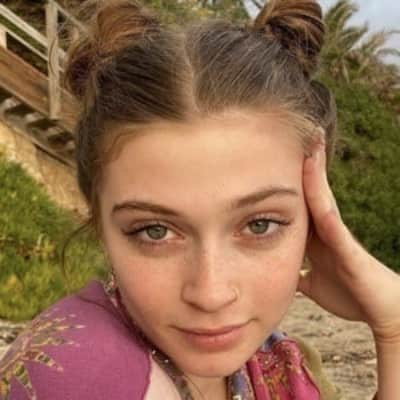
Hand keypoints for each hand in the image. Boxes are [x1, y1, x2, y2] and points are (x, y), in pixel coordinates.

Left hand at [297, 133, 399, 344]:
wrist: (380, 310)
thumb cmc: (349, 295)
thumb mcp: (311, 283)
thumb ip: (296, 274)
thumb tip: (277, 275)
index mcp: (316, 235)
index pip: (299, 202)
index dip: (289, 180)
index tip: (273, 160)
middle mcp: (326, 227)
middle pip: (310, 189)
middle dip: (304, 163)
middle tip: (295, 134)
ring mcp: (337, 232)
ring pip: (321, 195)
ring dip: (313, 169)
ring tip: (309, 140)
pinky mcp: (346, 243)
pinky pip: (330, 217)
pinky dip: (319, 196)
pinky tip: (310, 177)